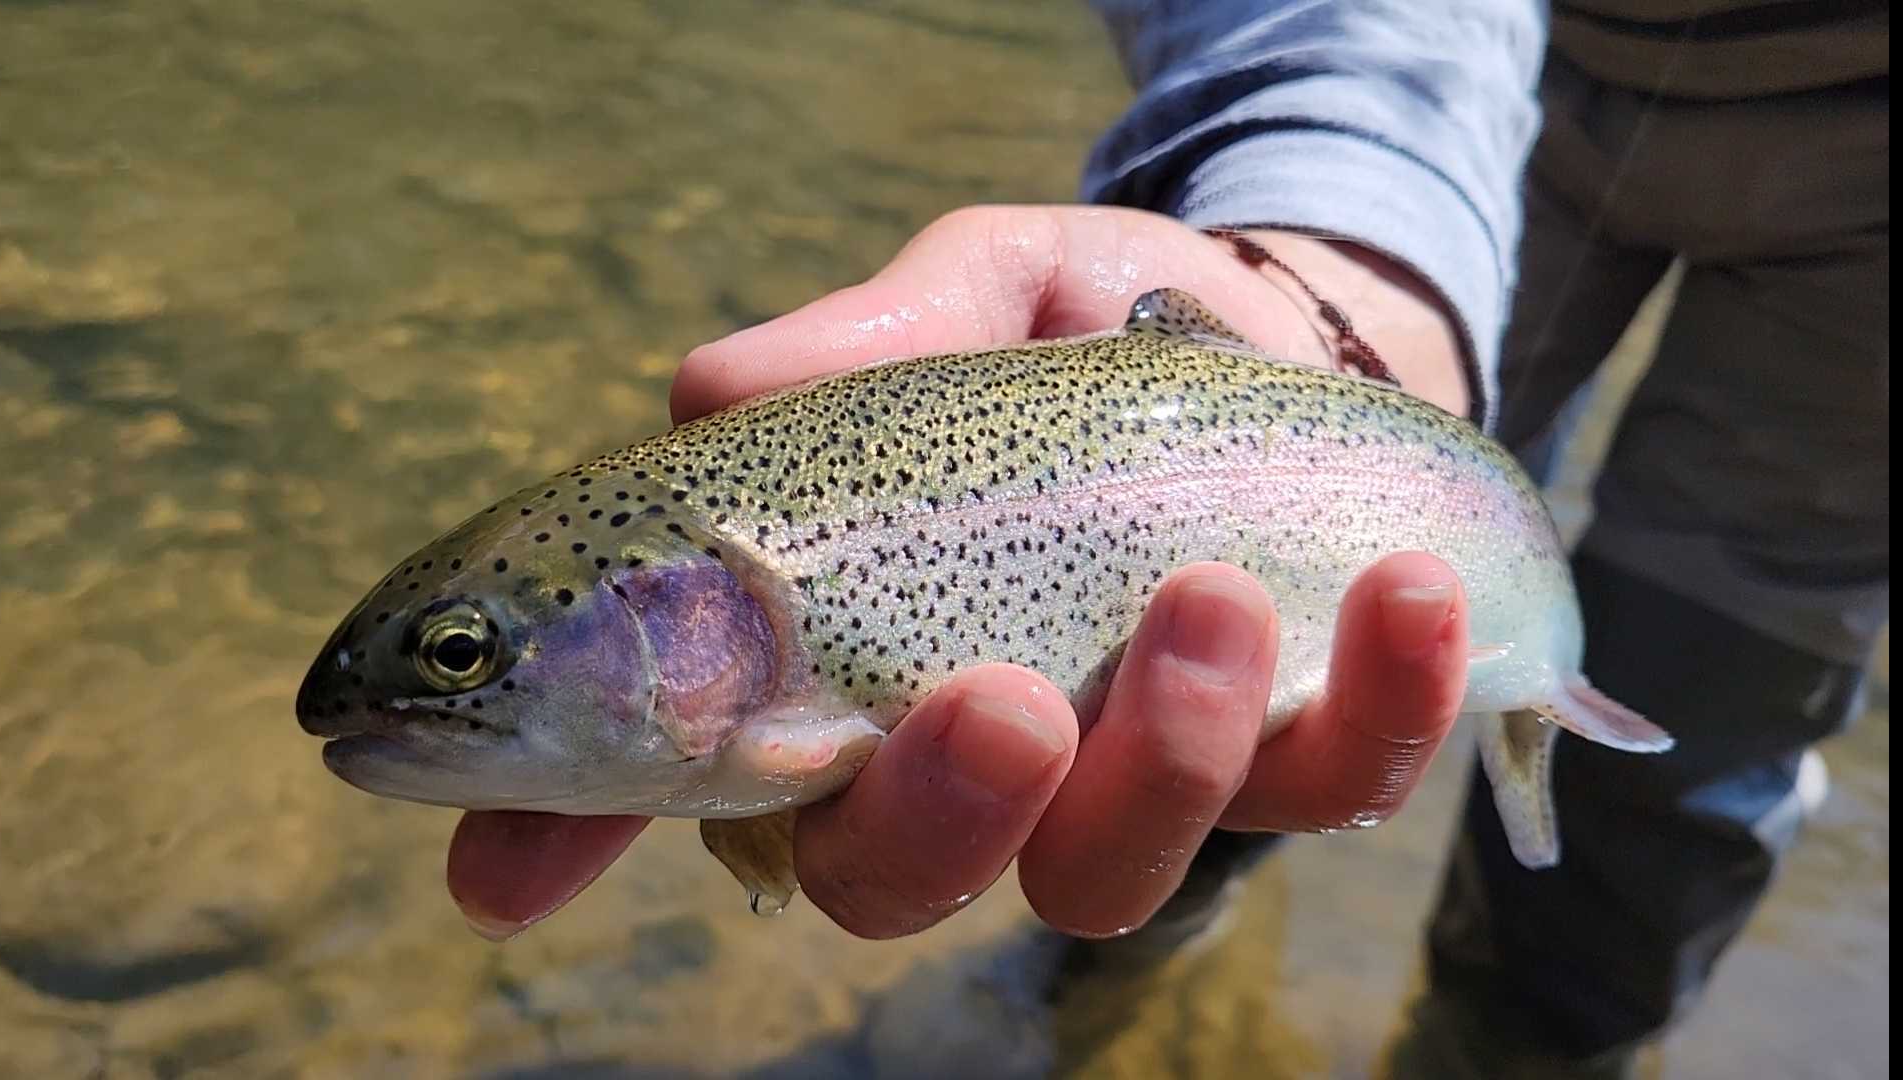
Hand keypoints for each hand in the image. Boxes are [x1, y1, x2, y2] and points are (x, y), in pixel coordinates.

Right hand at [447, 205, 1477, 940]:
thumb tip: (713, 390)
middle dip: (940, 816)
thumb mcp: (969, 292)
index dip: (572, 831)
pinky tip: (1406, 594)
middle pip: (892, 878)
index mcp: (838, 662)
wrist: (1287, 335)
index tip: (496, 872)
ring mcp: (1127, 776)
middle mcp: (960, 758)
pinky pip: (1333, 787)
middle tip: (993, 697)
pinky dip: (1380, 705)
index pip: (680, 769)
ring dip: (1165, 755)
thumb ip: (857, 344)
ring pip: (1102, 869)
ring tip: (1214, 597)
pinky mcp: (1299, 752)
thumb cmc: (1080, 327)